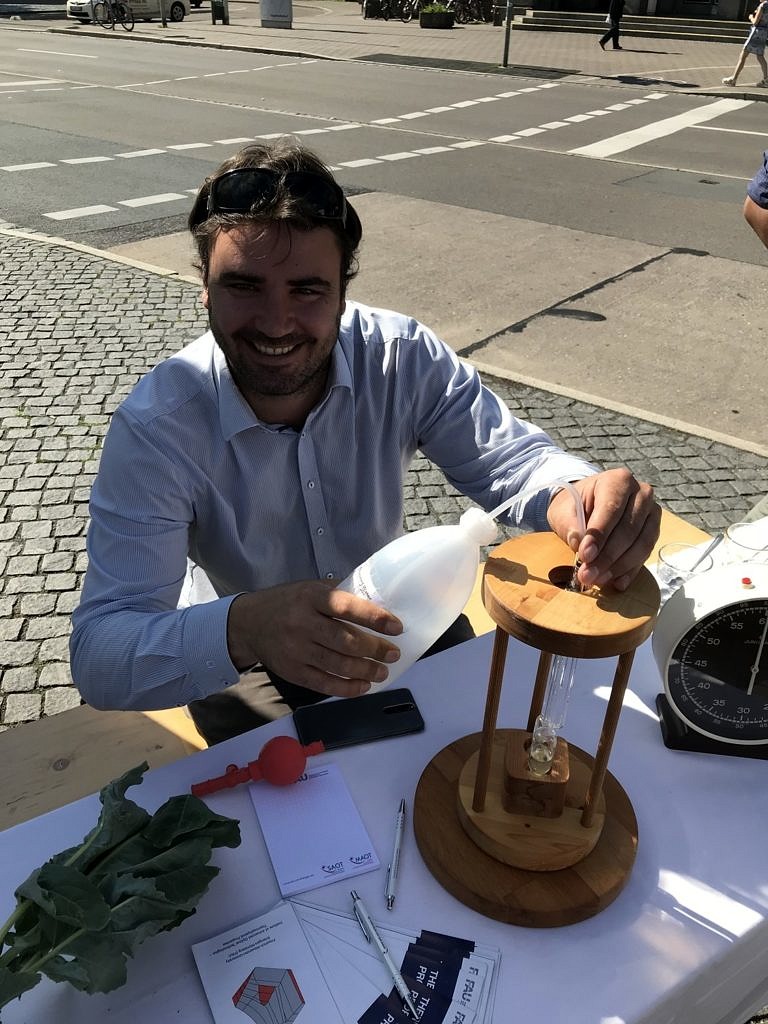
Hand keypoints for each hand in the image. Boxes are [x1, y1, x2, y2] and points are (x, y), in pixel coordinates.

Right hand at [226, 580, 402, 697]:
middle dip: (374, 649)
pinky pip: (323, 684)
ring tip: (382, 672)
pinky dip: (346, 688)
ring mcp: (295, 650)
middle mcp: (302, 623)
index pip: (346, 606)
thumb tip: (377, 600)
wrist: (248, 624)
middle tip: (393, 654)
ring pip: (337, 664)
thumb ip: (337, 593)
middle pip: (344, 640)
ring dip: (365, 671)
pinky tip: (363, 686)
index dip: (374, 617)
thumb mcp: (309, 588)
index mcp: (310, 597)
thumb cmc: (287, 603)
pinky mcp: (291, 672)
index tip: (396, 627)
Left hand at [547, 468, 660, 591]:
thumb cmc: (575, 505)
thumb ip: (570, 526)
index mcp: (618, 480)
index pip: (611, 509)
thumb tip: (579, 544)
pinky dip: (630, 571)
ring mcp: (652, 513)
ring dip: (618, 566)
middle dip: (606, 556)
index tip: (585, 555)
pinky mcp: (654, 532)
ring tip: (597, 579)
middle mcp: (641, 493)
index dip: (599, 535)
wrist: (587, 505)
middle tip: (587, 575)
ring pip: (641, 544)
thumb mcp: (564, 511)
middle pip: (628, 530)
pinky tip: (617, 583)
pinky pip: (645, 554)